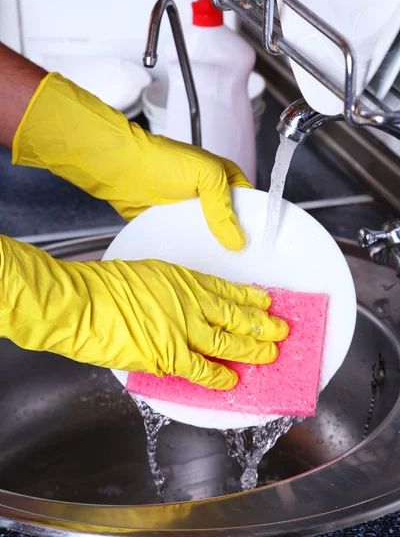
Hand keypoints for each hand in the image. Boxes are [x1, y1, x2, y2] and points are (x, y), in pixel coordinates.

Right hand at [0, 236, 287, 388]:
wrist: (83, 303)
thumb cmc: (105, 285)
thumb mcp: (147, 274)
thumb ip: (170, 291)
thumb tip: (183, 308)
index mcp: (185, 280)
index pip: (228, 291)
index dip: (250, 299)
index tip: (267, 302)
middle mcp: (191, 303)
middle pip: (236, 316)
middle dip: (262, 325)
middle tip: (282, 330)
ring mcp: (184, 330)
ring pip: (228, 342)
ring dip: (252, 349)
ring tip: (270, 354)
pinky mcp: (170, 355)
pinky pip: (203, 370)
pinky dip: (220, 377)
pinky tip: (233, 380)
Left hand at [13, 73, 251, 250]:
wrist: (121, 169)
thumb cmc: (163, 162)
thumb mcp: (206, 174)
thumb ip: (223, 207)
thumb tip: (238, 241)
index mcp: (225, 179)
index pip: (249, 205)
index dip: (255, 224)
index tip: (260, 247)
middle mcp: (210, 198)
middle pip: (230, 225)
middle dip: (235, 242)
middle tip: (244, 267)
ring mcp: (191, 214)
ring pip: (210, 237)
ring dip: (213, 251)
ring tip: (224, 273)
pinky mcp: (172, 227)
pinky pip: (188, 243)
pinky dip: (193, 253)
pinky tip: (199, 268)